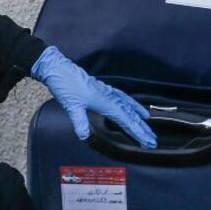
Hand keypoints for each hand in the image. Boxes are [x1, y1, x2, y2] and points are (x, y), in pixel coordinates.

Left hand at [31, 46, 156, 147]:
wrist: (57, 68)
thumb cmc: (65, 85)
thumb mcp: (71, 106)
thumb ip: (79, 121)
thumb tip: (84, 136)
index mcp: (105, 102)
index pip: (126, 120)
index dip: (137, 132)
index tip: (147, 141)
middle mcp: (109, 96)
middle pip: (130, 114)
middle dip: (142, 127)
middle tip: (152, 139)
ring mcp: (106, 91)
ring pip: (127, 105)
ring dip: (138, 115)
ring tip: (147, 122)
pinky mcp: (101, 88)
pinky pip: (121, 97)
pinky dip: (129, 102)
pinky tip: (130, 104)